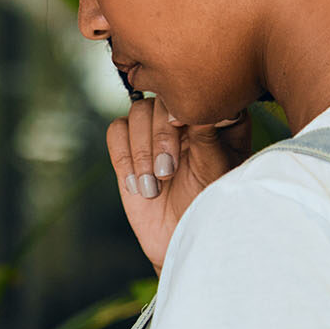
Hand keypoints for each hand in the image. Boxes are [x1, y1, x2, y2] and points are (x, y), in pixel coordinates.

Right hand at [108, 97, 250, 271]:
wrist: (181, 236)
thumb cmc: (208, 204)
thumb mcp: (214, 170)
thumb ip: (205, 135)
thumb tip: (186, 107)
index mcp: (215, 115)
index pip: (192, 92)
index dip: (182, 109)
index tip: (182, 130)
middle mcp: (184, 118)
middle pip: (159, 101)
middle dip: (160, 138)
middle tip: (167, 172)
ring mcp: (154, 132)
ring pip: (135, 114)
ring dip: (141, 151)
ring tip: (155, 185)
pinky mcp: (129, 148)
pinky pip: (115, 132)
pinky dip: (124, 158)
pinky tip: (139, 185)